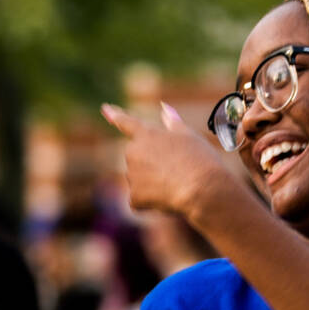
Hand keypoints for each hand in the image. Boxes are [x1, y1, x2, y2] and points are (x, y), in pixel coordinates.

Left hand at [102, 102, 236, 222]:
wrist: (203, 190)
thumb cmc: (200, 159)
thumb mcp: (189, 135)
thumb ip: (173, 122)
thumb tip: (164, 108)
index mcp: (146, 134)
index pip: (127, 122)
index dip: (116, 115)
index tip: (105, 109)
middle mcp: (133, 152)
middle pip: (137, 157)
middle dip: (150, 163)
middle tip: (175, 168)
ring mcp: (132, 175)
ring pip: (140, 179)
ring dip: (153, 183)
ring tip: (176, 183)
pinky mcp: (134, 197)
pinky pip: (140, 199)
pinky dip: (151, 201)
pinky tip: (168, 199)